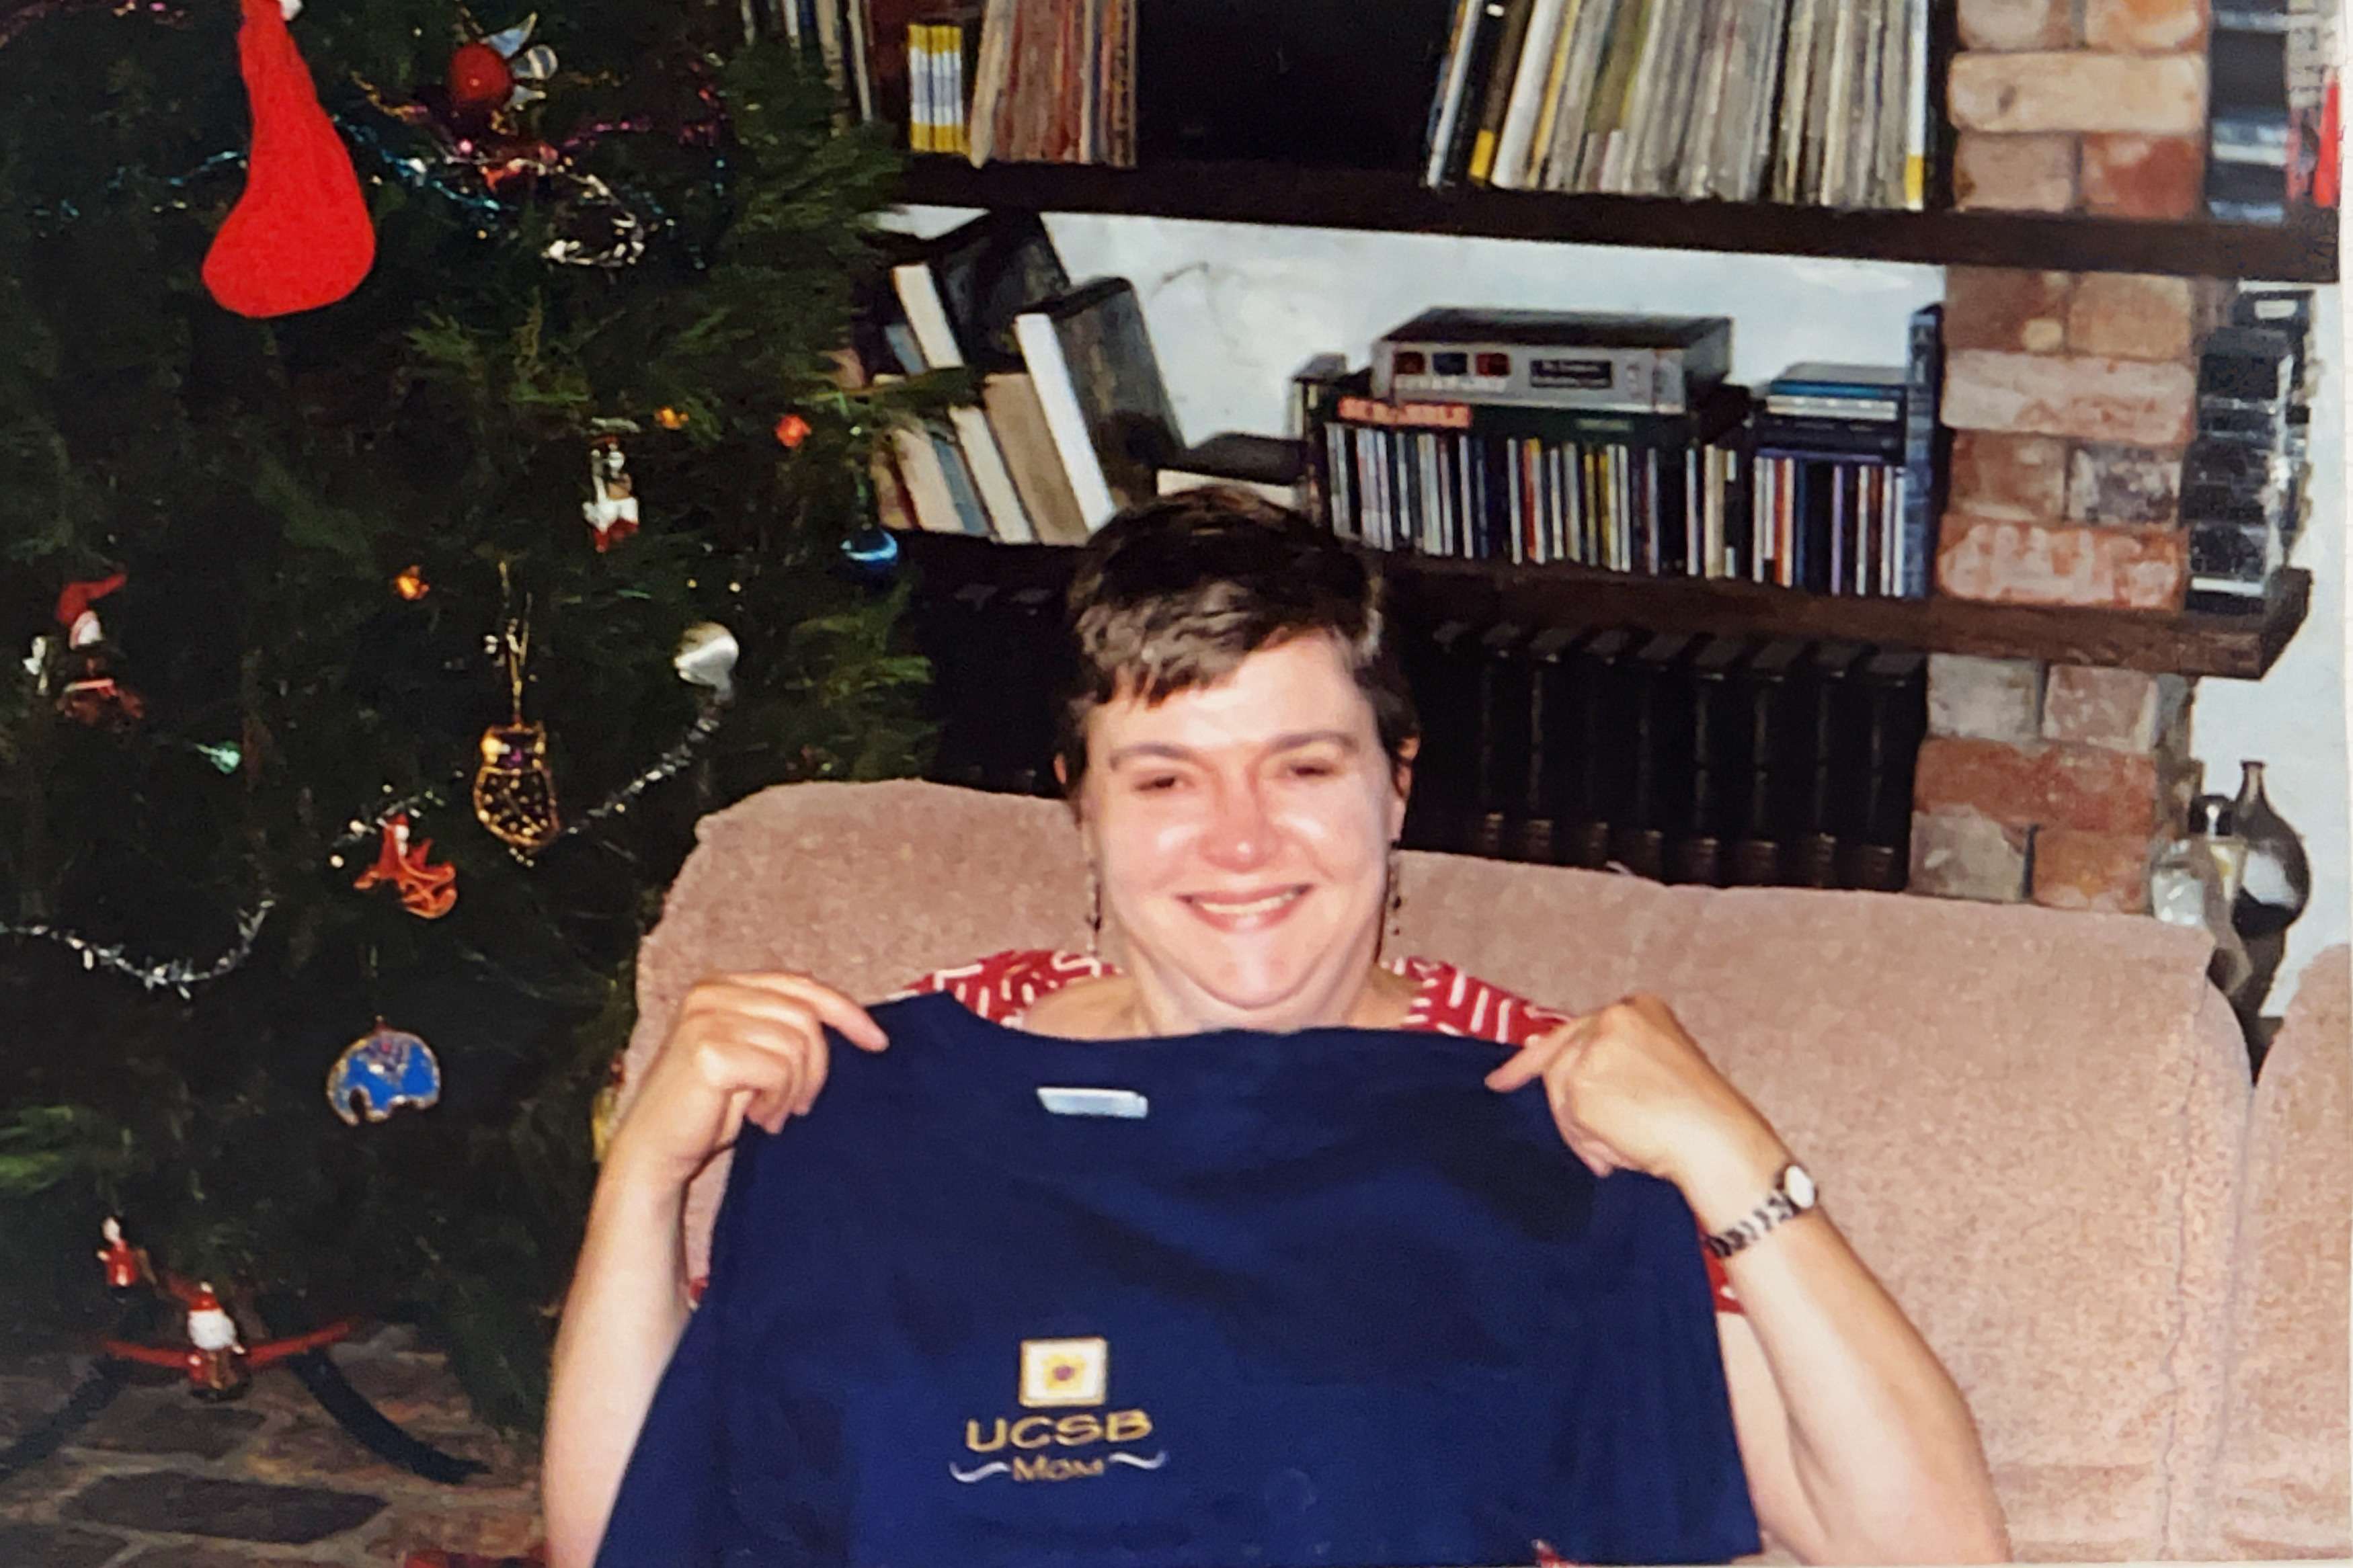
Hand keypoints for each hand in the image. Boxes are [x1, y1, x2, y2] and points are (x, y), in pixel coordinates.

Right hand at [603, 972, 887, 1189]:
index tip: (877, 1042)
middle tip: (799, 1106)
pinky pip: (778, 1069)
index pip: (801, 985)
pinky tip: (757, 1118)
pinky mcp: (708, 1051)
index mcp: (722, 985)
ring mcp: (707, 1018)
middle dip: (816, 1067)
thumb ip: (784, 1029)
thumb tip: (853, 1021)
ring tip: (771, 1114)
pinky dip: (778, 1099)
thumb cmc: (707, 1110)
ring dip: (794, 1089)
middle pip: (805, 1015)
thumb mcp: (752, 1056)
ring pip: (796, 1044)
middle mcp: (711, 992)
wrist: (655, 1152)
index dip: (845, 1011)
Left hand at [1483, 994, 1787, 1212]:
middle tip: (1538, 1121)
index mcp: (1639, 1009)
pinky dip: (1588, 1145)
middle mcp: (1613, 1018)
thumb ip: (1613, 1063)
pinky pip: (1569, 1121)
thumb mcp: (1659, 1068)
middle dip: (1559, 1103)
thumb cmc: (1701, 1117)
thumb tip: (1561, 1080)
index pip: (1574, 1030)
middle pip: (1559, 1059)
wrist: (1717, 1141)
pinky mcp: (1582, 1084)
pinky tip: (1617, 1157)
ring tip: (1619, 1151)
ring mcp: (1595, 1048)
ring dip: (1583, 1131)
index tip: (1501, 1077)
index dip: (1535, 1057)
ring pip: (1561, 1093)